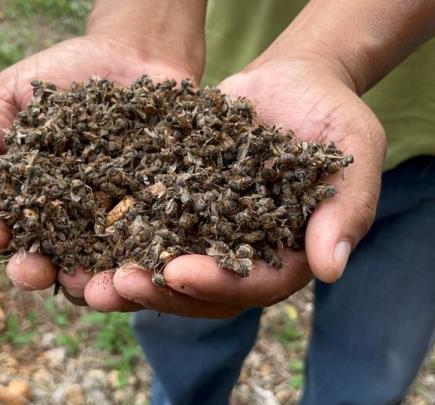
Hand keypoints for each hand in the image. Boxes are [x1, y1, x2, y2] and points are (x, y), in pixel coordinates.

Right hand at [0, 34, 195, 309]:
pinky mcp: (154, 221)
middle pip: (44, 261)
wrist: (136, 54)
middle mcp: (65, 222)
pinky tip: (142, 268)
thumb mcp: (15, 93)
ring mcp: (110, 225)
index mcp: (25, 198)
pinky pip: (147, 251)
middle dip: (33, 272)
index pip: (0, 227)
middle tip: (33, 270)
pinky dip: (143, 266)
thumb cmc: (66, 73)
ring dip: (90, 287)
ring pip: (95, 270)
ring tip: (91, 286)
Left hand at [110, 58, 384, 316]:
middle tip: (119, 284)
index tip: (179, 271)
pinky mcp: (181, 212)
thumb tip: (331, 270)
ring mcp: (211, 238)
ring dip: (131, 282)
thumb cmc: (331, 113)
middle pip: (204, 293)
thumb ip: (348, 208)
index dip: (218, 283)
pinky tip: (80, 243)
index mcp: (291, 255)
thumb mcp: (353, 150)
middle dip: (161, 292)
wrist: (291, 83)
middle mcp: (247, 257)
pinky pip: (148, 234)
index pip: (256, 284)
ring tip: (89, 282)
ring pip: (169, 274)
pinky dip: (117, 242)